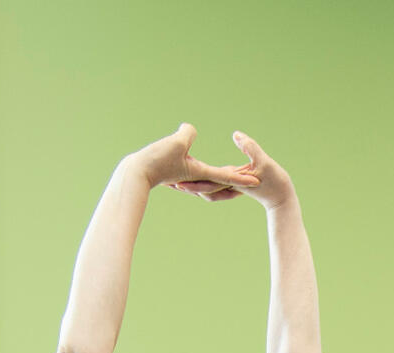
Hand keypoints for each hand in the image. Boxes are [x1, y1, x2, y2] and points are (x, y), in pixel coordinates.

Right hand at [127, 123, 254, 199]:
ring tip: (235, 176)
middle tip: (255, 179)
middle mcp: (195, 178)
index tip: (257, 179)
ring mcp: (186, 178)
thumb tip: (189, 129)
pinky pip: (198, 177)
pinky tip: (207, 174)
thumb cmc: (155, 159)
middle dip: (238, 183)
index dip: (242, 177)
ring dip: (224, 181)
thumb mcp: (175, 143)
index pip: (225, 175)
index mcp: (198, 172)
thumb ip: (187, 134)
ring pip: (210, 182)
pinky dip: (207, 177)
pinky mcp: (178, 175)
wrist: (136, 173)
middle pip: (222, 182)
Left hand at [183, 131, 295, 208]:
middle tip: (166, 182)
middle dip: (185, 186)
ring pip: (205, 187)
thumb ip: (250, 148)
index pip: (209, 182)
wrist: (283, 197)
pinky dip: (199, 182)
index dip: (192, 182)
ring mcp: (229, 186)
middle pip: (202, 187)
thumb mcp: (264, 162)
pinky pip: (212, 184)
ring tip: (172, 180)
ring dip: (190, 185)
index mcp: (232, 182)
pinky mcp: (231, 184)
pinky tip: (189, 177)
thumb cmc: (277, 181)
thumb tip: (235, 134)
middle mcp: (227, 186)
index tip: (176, 181)